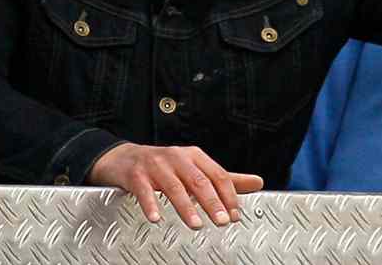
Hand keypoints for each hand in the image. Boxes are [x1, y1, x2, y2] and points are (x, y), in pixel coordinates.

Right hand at [88, 142, 263, 229]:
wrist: (124, 158)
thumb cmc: (164, 165)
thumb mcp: (195, 168)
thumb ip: (225, 178)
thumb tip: (258, 182)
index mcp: (195, 156)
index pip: (218, 175)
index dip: (228, 195)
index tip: (235, 215)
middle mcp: (177, 158)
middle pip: (198, 180)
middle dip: (212, 202)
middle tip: (222, 221)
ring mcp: (156, 165)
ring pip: (174, 187)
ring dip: (186, 207)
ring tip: (196, 225)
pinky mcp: (136, 175)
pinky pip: (144, 191)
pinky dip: (151, 204)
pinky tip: (156, 218)